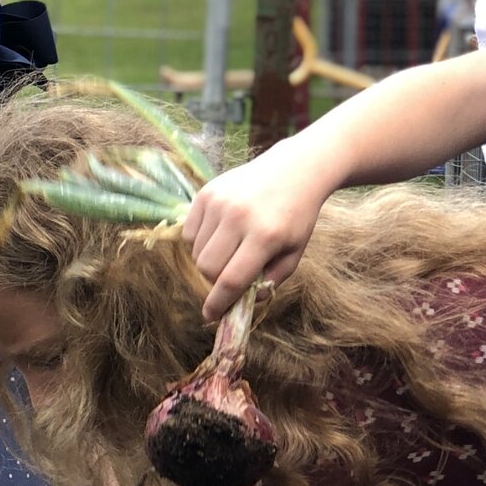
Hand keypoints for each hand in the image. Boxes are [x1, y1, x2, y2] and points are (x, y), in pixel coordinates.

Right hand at [182, 139, 335, 321]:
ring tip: (229, 249)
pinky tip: (219, 233)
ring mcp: (219, 203)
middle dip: (214, 280)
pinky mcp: (206, 193)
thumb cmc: (296, 216)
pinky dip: (199, 241)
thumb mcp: (295, 252)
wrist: (294, 170)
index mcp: (265, 236)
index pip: (232, 280)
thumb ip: (272, 280)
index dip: (219, 303)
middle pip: (207, 267)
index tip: (211, 316)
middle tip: (228, 275)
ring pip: (196, 251)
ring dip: (207, 260)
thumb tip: (246, 300)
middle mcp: (239, 218)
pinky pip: (189, 232)